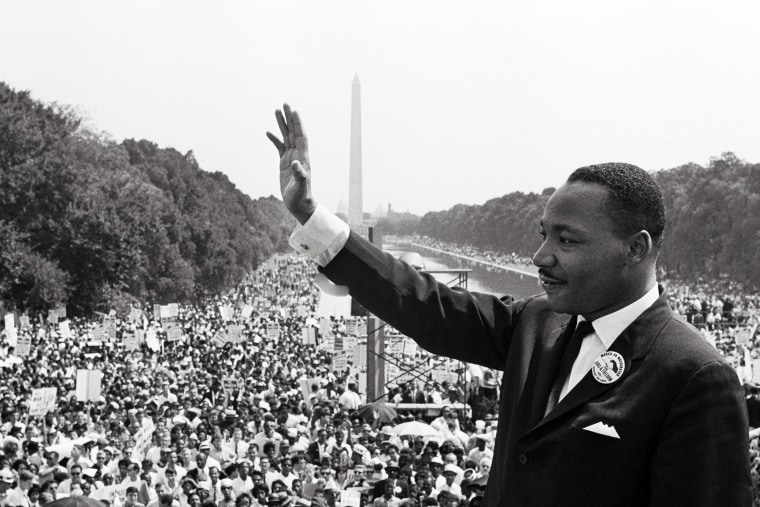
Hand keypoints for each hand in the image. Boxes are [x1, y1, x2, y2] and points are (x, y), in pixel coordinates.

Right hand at [266, 104, 316, 223]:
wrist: (300, 205)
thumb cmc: (301, 197)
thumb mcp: (300, 187)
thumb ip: (299, 175)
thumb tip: (296, 163)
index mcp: (303, 157)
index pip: (301, 136)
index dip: (298, 124)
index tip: (294, 111)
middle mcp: (298, 155)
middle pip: (294, 132)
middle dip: (290, 118)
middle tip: (285, 103)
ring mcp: (291, 158)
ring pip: (286, 137)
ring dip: (282, 124)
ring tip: (277, 110)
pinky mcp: (284, 163)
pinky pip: (279, 147)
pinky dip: (275, 139)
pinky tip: (268, 132)